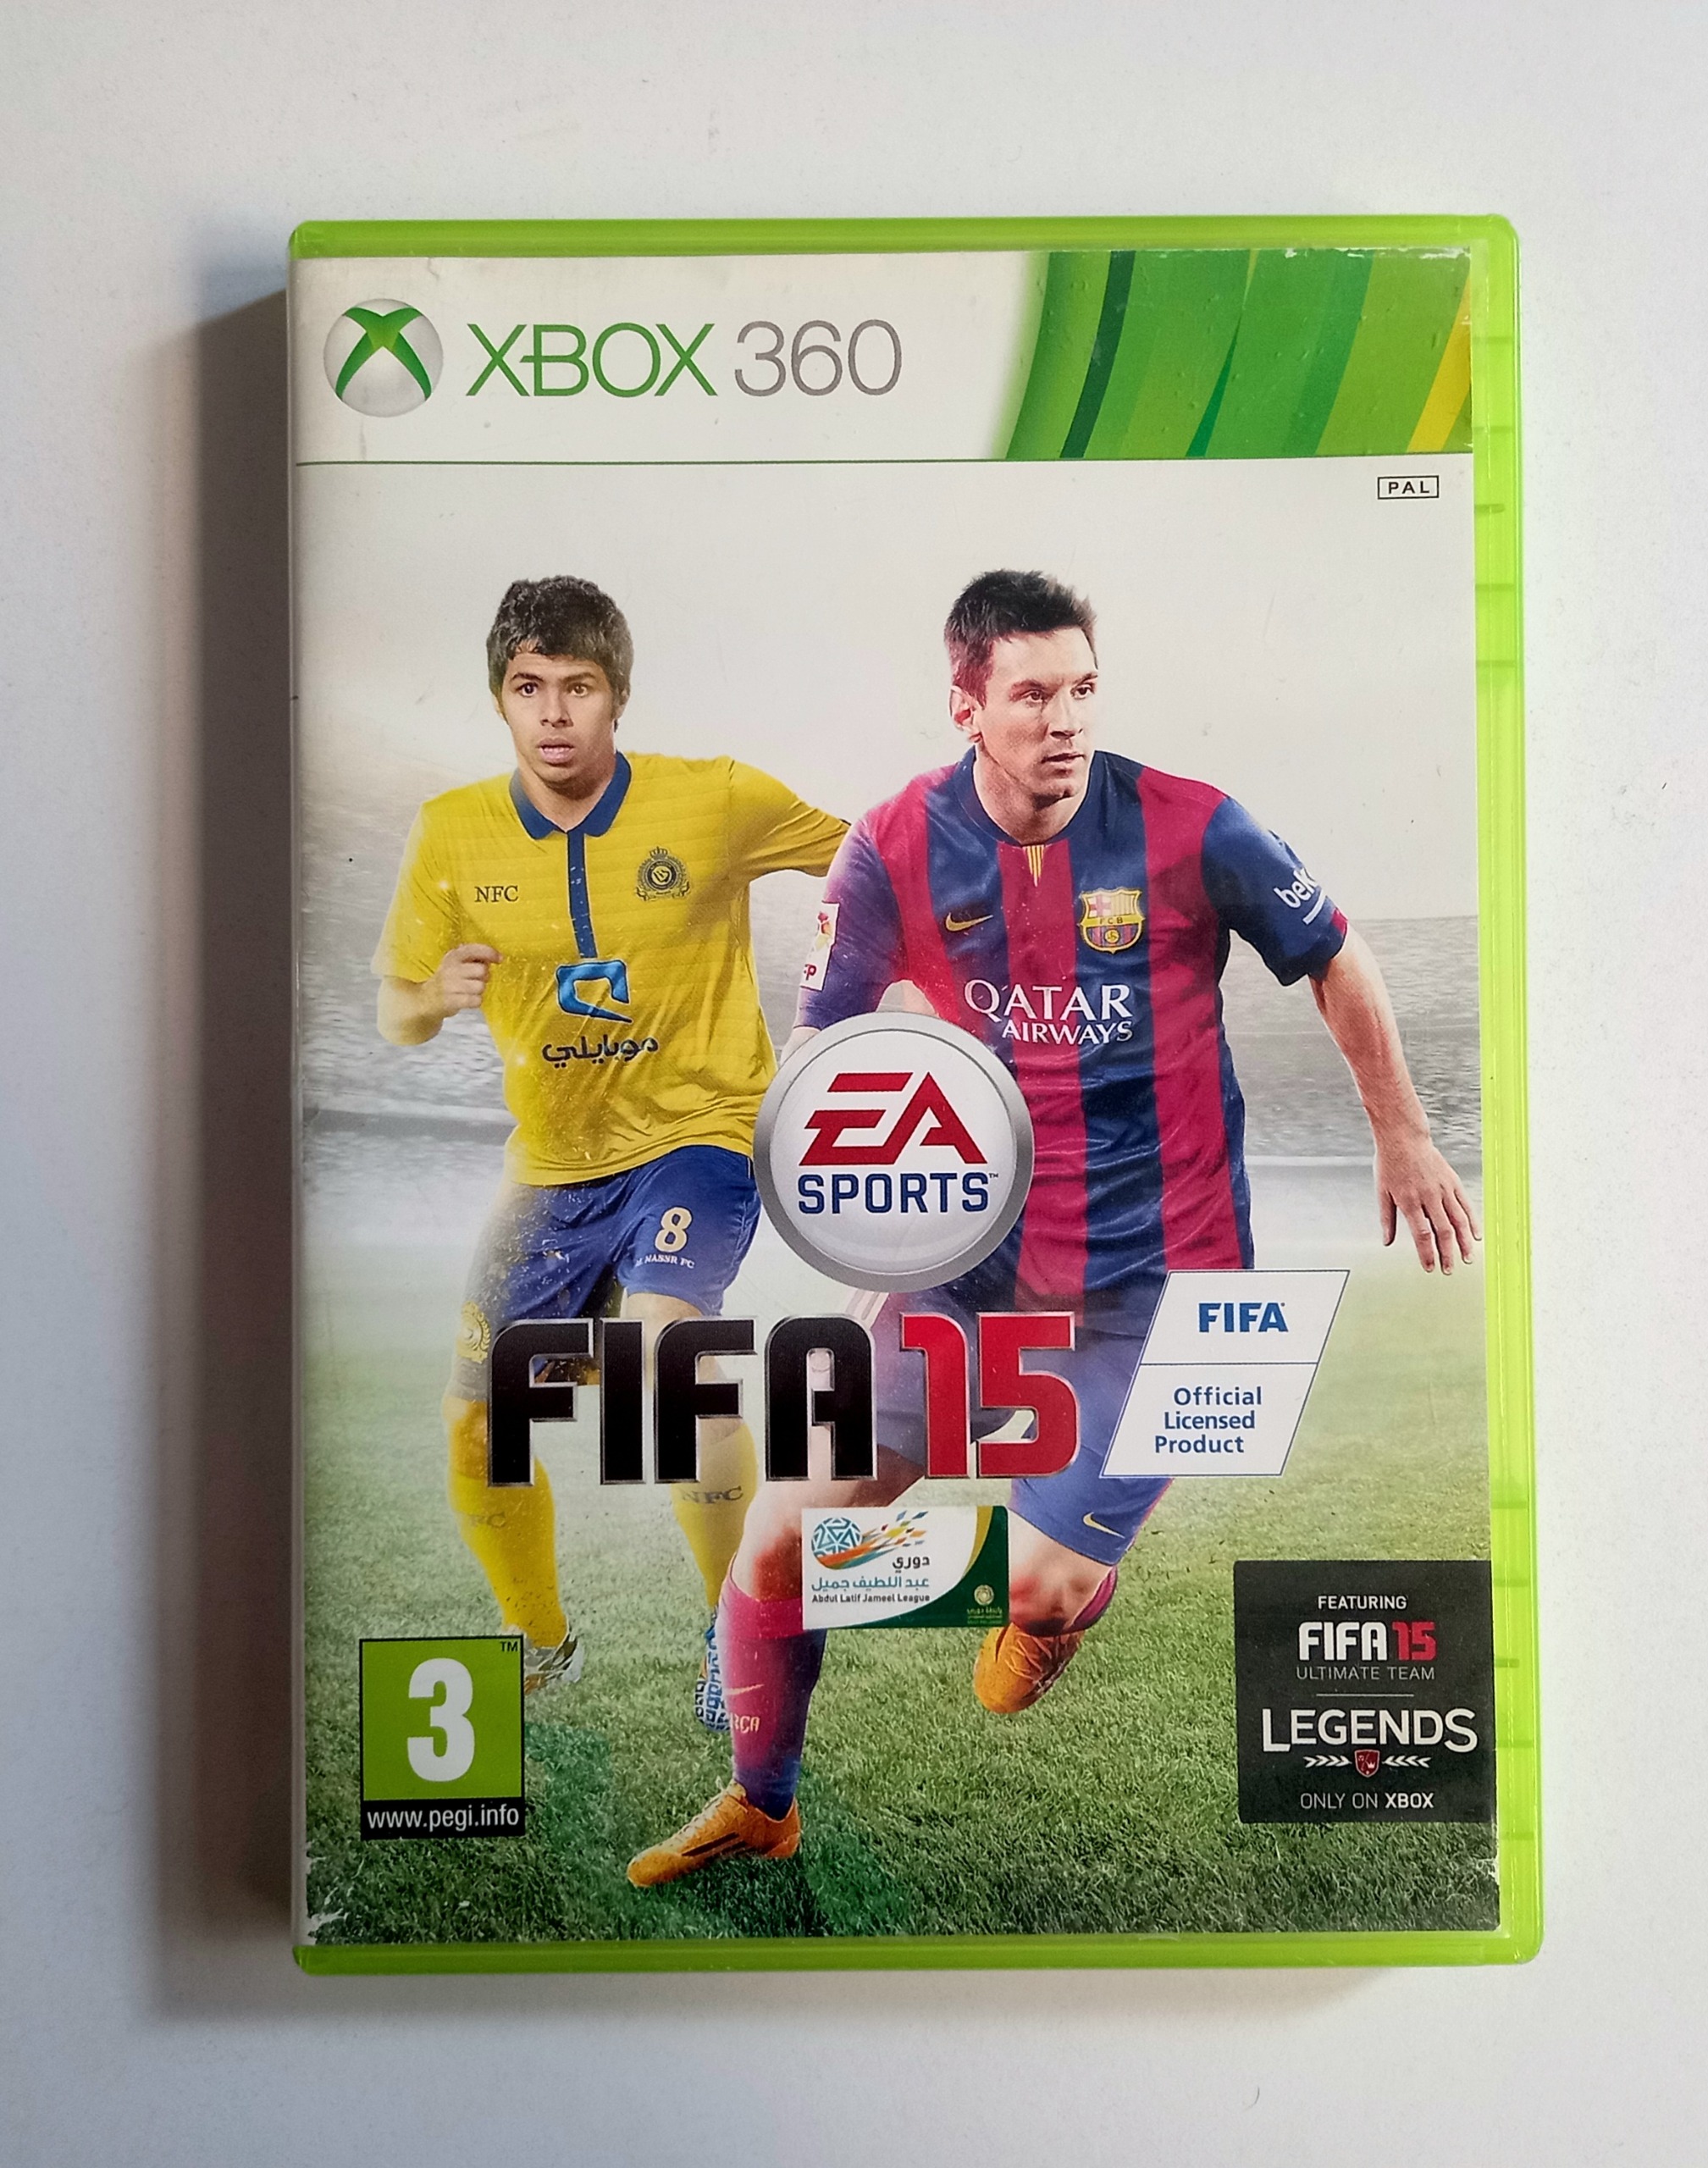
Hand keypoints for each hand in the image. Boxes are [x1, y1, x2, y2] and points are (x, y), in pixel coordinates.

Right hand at [430, 943, 500, 1016]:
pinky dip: (476, 1001)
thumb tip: (495, 958)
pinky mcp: (450, 1001)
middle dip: (484, 976)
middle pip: (482, 970)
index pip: (475, 949)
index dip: (490, 953)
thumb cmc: (449, 979)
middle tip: (477, 979)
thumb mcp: (457, 963)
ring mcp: (449, 985)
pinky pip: (475, 1000)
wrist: (428, 999)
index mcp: (453, 956)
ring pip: (480, 986)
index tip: (500, 959)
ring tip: (470, 990)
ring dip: (479, 990)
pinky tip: (468, 999)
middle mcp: (450, 968)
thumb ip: (475, 958)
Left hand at [1375, 1131, 1480, 1273]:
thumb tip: (1387, 1243)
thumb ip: (1387, 1219)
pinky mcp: (1452, 1181)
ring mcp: (1443, 1188)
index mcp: (1409, 1201)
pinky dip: (1472, 1221)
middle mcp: (1428, 1196)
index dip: (1428, 1253)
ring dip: (1463, 1242)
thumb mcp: (1382, 1192)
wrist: (1403, 1137)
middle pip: (1442, 1231)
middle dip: (1447, 1253)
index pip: (1422, 1234)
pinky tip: (1475, 1235)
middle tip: (1448, 1270)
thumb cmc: (1389, 1165)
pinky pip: (1465, 1204)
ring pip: (1458, 1220)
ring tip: (1466, 1258)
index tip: (1430, 1268)